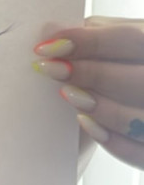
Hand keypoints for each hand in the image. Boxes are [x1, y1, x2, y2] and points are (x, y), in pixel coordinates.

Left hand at [33, 16, 143, 170]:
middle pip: (136, 80)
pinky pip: (137, 153)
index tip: (49, 46)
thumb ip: (97, 32)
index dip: (88, 42)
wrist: (142, 89)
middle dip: (89, 74)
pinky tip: (85, 121)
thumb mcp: (128, 35)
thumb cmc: (136, 58)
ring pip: (136, 120)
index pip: (130, 39)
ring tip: (68, 93)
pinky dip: (109, 140)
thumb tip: (53, 32)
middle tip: (52, 69)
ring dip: (97, 107)